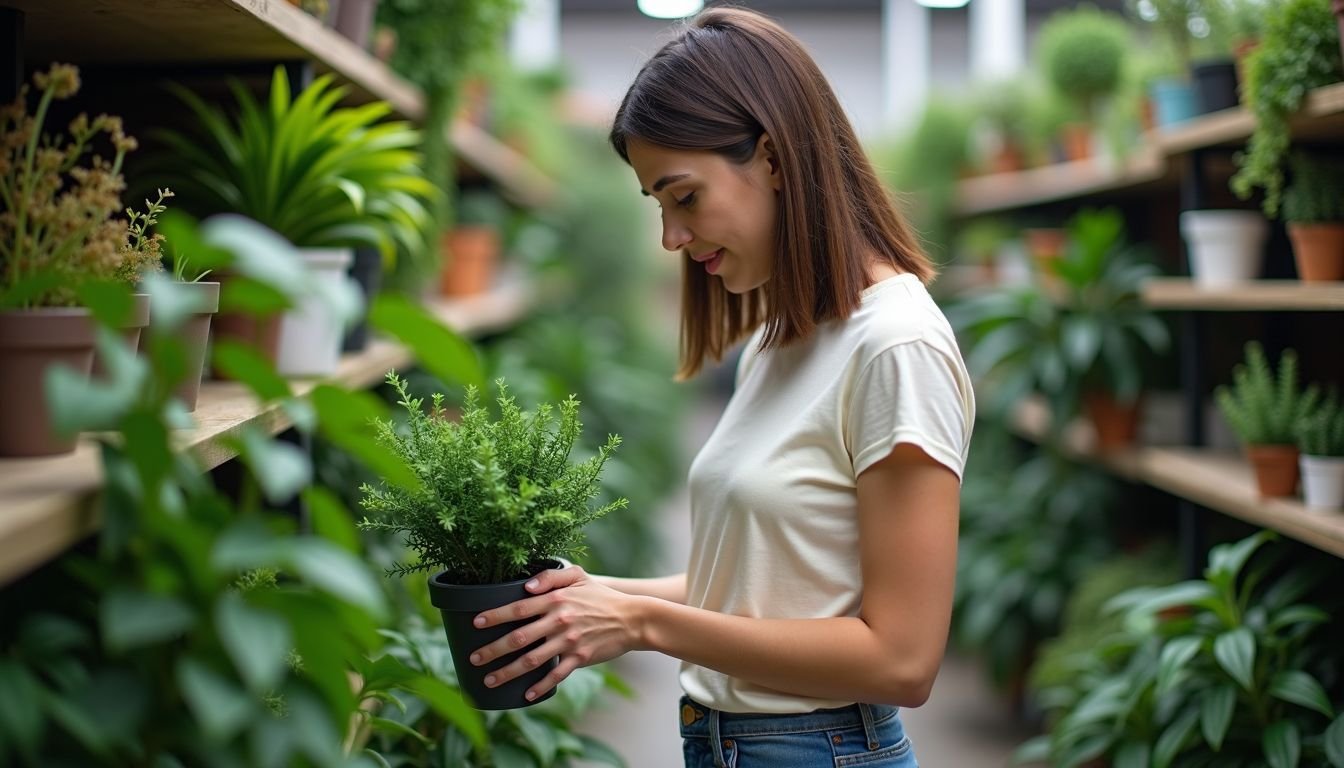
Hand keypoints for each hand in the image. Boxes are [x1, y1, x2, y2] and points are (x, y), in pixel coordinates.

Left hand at [469, 565, 641, 700]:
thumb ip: (551, 576)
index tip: (476, 623)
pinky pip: (556, 676)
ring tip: (489, 680)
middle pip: (518, 638)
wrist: (633, 618)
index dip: (495, 616)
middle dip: (492, 650)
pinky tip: (526, 695)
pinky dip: (540, 687)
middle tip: (474, 658)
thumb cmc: (602, 597)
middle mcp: (559, 621)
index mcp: (556, 600)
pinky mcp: (581, 658)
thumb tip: (525, 586)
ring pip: (532, 660)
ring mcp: (569, 642)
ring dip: (508, 672)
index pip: (518, 608)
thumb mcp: (579, 576)